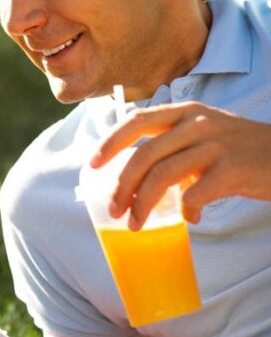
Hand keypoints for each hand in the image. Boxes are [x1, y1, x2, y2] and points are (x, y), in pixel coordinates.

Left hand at [90, 102, 270, 226]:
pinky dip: (185, 211)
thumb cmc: (243, 150)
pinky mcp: (232, 169)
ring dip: (142, 204)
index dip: (111, 142)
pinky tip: (189, 218)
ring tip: (135, 224)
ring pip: (162, 176)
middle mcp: (197, 123)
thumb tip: (136, 174)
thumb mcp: (207, 133)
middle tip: (114, 210)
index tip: (92, 164)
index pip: (137, 120)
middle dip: (122, 186)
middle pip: (144, 155)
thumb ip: (174, 144)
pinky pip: (194, 195)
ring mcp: (215, 145)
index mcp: (186, 112)